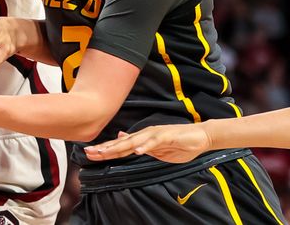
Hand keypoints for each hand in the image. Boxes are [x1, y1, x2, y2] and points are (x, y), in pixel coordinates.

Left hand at [83, 124, 211, 162]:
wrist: (200, 136)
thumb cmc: (179, 144)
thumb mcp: (156, 148)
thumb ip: (141, 146)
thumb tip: (123, 141)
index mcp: (142, 139)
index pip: (120, 146)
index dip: (105, 150)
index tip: (90, 154)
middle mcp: (145, 134)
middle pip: (122, 143)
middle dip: (105, 148)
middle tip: (89, 152)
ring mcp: (156, 134)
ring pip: (134, 141)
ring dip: (119, 147)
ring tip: (106, 152)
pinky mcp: (167, 136)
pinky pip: (155, 142)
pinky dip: (146, 146)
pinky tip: (137, 151)